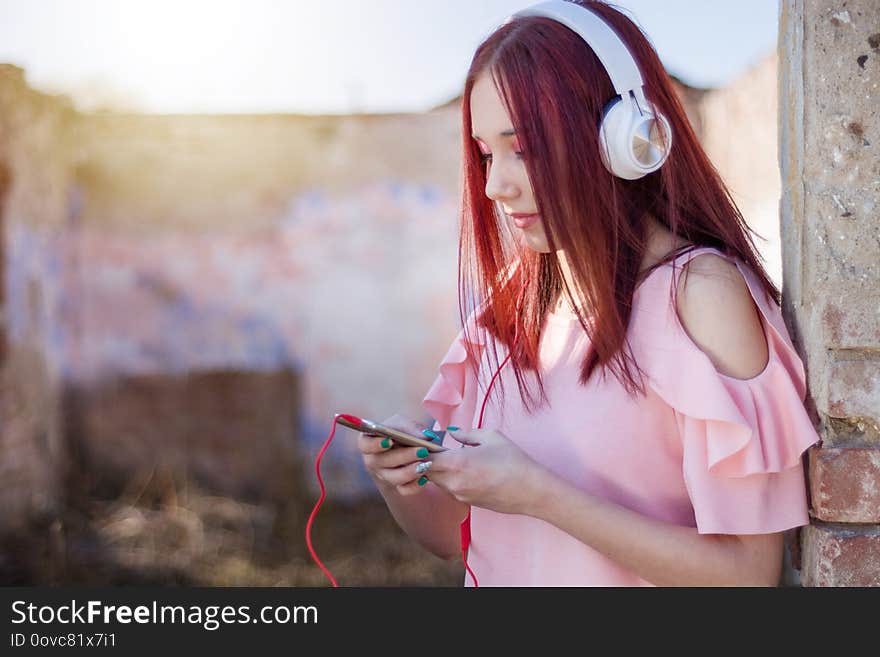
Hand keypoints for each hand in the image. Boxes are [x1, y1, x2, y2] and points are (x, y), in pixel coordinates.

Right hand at [356, 414, 434, 495]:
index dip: (375, 444)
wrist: (411, 444)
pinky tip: (425, 478)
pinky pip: (404, 490)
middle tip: (422, 450)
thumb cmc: (403, 430)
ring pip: (393, 478)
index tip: (389, 441)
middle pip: (382, 462)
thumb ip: (410, 429)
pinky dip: (415, 485)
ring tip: (426, 464)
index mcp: (368, 442)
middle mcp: (373, 461)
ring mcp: (383, 475)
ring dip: (410, 472)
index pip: (365, 445)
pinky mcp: (396, 486)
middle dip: (403, 456)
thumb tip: (423, 437)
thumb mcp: (404, 424)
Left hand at [421, 427, 546, 515]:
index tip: (426, 441)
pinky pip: (450, 489)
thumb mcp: (491, 437)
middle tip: (435, 448)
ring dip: (439, 470)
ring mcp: (459, 495)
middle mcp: (453, 482)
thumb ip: (466, 434)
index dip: (422, 449)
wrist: (530, 490)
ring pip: (437, 481)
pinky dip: (451, 480)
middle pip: (427, 471)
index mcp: (456, 463)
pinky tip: (465, 472)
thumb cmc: (513, 460)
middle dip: (428, 460)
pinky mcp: (466, 503)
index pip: (424, 457)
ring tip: (452, 458)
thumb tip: (452, 433)